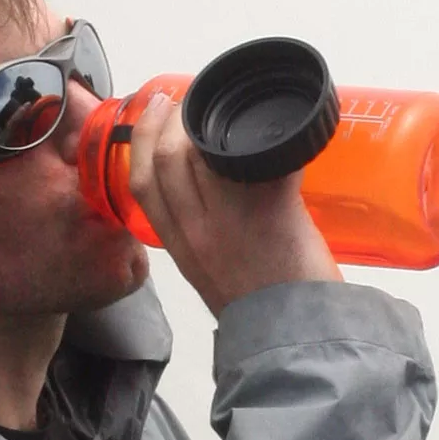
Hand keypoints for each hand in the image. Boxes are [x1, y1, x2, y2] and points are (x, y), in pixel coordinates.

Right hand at [128, 92, 342, 316]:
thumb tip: (211, 193)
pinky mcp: (270, 210)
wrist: (298, 336)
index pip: (142, 183)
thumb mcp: (212, 274)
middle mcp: (196, 231)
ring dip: (209, 121)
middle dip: (171, 120)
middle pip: (167, 159)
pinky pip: (260, 158)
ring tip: (220, 109)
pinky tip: (273, 131)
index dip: (140, 140)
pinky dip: (267, 138)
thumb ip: (202, 235)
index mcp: (180, 246)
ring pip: (201, 152)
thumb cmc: (263, 311)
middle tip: (184, 103)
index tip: (151, 114)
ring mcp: (230, 220)